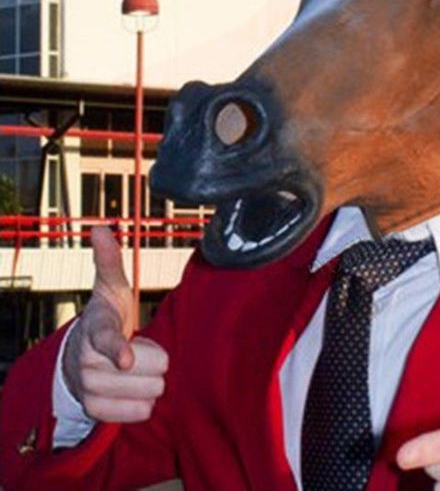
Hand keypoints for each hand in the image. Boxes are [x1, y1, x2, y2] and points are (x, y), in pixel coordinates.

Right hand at [62, 226, 168, 422]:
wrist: (82, 355)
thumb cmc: (106, 315)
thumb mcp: (110, 287)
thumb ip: (108, 259)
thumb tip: (100, 227)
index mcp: (96, 329)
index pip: (108, 341)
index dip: (119, 350)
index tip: (128, 358)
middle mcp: (88, 363)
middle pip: (149, 370)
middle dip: (155, 359)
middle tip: (142, 348)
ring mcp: (90, 389)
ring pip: (148, 392)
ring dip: (151, 381)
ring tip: (138, 367)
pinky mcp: (97, 412)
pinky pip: (139, 412)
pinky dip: (144, 402)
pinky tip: (136, 389)